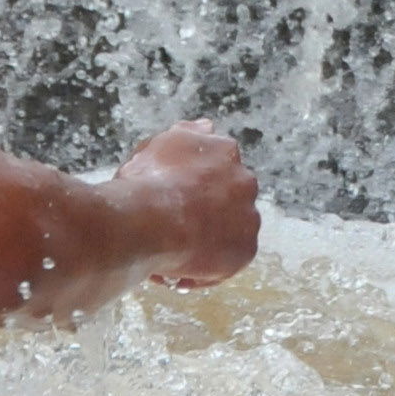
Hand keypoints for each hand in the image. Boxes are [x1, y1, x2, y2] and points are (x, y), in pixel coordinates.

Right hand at [118, 122, 259, 289]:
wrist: (149, 222)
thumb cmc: (145, 182)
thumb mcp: (161, 143)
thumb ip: (187, 133)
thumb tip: (207, 126)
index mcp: (224, 152)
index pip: (213, 168)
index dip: (189, 187)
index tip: (169, 199)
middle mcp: (245, 181)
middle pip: (223, 199)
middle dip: (200, 212)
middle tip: (167, 227)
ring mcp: (248, 217)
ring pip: (223, 232)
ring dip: (201, 241)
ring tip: (165, 252)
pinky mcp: (245, 250)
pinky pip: (221, 264)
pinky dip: (200, 269)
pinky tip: (171, 270)